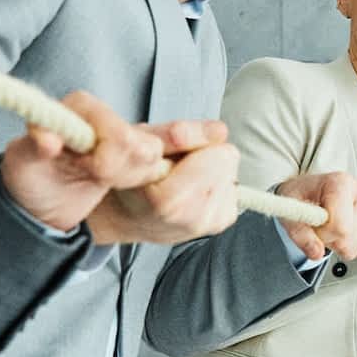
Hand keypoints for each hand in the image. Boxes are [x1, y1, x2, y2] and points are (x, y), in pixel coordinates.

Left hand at [1, 92, 165, 234]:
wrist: (40, 202)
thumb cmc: (27, 176)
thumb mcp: (22, 163)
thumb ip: (34, 146)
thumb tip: (48, 140)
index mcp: (80, 106)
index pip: (118, 133)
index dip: (106, 159)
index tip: (84, 169)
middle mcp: (104, 114)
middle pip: (141, 145)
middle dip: (118, 171)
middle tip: (90, 174)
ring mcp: (122, 132)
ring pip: (151, 156)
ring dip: (127, 177)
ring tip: (96, 178)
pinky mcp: (134, 151)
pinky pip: (154, 167)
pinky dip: (136, 181)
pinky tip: (110, 182)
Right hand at [86, 121, 240, 245]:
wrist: (124, 214)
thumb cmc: (128, 177)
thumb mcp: (140, 143)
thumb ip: (177, 134)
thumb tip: (219, 131)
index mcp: (170, 200)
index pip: (221, 155)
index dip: (200, 144)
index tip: (176, 153)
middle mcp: (192, 219)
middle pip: (229, 163)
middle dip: (206, 158)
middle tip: (177, 167)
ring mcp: (207, 225)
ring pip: (232, 176)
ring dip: (209, 174)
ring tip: (180, 180)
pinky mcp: (218, 224)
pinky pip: (232, 190)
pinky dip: (214, 187)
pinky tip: (190, 191)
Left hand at [273, 170, 356, 262]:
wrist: (311, 191)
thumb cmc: (302, 197)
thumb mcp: (291, 212)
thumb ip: (300, 233)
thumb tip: (316, 253)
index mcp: (340, 183)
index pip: (341, 227)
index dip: (324, 234)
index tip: (316, 225)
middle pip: (351, 238)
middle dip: (333, 240)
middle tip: (323, 227)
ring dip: (343, 244)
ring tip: (334, 228)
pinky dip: (355, 246)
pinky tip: (346, 232)